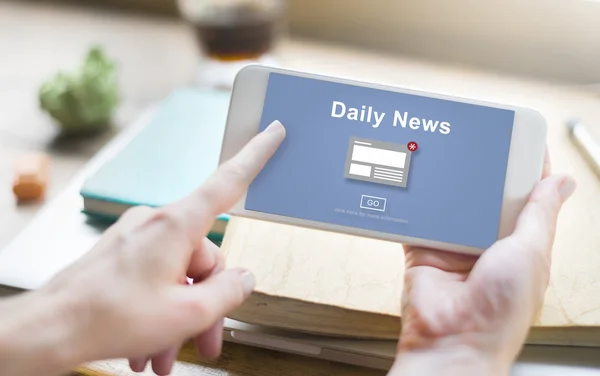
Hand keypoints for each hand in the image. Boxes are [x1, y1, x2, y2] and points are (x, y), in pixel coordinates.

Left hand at [38, 120, 285, 374]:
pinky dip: (159, 311)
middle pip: (205, 257)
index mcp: (177, 226)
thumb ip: (228, 292)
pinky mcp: (123, 255)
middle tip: (207, 340)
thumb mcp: (186, 314)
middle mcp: (157, 224)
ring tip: (167, 355)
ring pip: (179, 275)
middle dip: (206, 305)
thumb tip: (244, 278)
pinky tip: (150, 347)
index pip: (228, 183)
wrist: (48, 330)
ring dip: (180, 317)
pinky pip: (157, 278)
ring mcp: (137, 239)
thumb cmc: (107, 318)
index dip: (255, 157)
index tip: (272, 133)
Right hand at [391, 150, 575, 374]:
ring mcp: (455, 246)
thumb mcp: (531, 254)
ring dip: (450, 186)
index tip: (518, 139)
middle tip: (478, 141)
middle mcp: (487, 243)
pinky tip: (418, 185)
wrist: (452, 340)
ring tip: (448, 157)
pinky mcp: (424, 249)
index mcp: (520, 244)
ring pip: (453, 204)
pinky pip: (420, 220)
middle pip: (486, 195)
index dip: (524, 168)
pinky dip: (417, 205)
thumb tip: (561, 182)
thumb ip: (539, 215)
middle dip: (483, 171)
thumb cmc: (500, 313)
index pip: (526, 196)